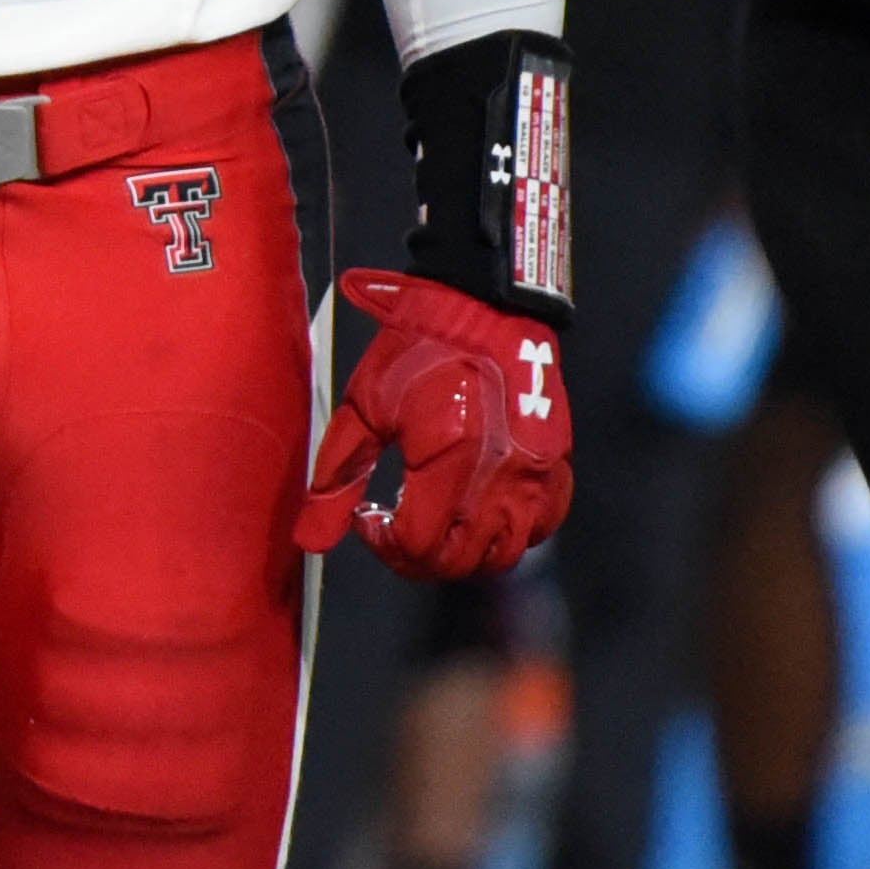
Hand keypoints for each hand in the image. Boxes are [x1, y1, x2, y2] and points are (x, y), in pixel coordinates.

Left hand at [300, 269, 571, 575]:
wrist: (486, 307)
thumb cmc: (419, 349)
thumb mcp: (364, 405)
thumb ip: (338, 476)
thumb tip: (311, 538)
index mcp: (451, 462)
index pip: (418, 544)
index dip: (382, 542)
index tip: (368, 516)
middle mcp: (502, 479)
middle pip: (461, 561)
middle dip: (417, 556)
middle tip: (394, 528)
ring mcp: (537, 477)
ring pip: (504, 554)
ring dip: (463, 553)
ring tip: (434, 522)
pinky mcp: (558, 466)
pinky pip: (541, 527)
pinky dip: (509, 534)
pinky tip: (480, 511)